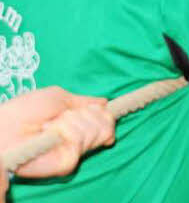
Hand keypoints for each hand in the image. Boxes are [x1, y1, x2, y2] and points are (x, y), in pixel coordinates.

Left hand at [0, 88, 114, 180]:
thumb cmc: (26, 109)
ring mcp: (74, 151)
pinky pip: (81, 141)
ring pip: (96, 131)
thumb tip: (106, 103)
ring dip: (73, 121)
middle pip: (106, 125)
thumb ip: (84, 101)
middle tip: (64, 116)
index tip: (96, 108)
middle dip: (87, 114)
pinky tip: (51, 133)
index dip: (104, 113)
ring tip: (51, 125)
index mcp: (78, 125)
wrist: (5, 126)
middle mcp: (79, 139)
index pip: (106, 121)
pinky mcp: (66, 163)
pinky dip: (68, 131)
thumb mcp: (60, 97)